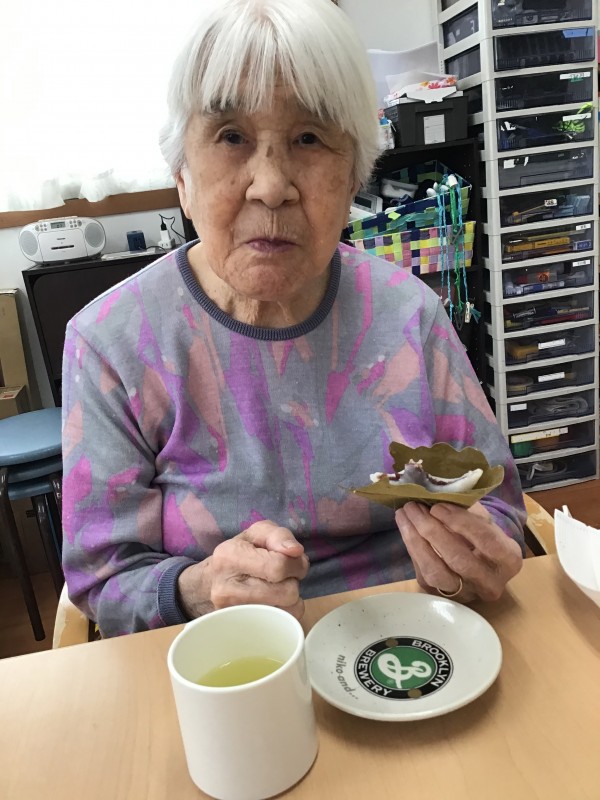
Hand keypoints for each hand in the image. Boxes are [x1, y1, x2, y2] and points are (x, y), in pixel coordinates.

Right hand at [177, 520, 308, 619]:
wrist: (205, 586)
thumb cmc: (236, 556)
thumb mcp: (256, 535)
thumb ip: (279, 535)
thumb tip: (295, 550)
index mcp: (230, 556)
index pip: (278, 566)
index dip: (295, 564)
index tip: (292, 562)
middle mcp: (227, 588)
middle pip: (287, 592)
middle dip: (294, 581)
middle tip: (283, 576)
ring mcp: (233, 615)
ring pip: (288, 612)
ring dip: (290, 599)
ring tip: (276, 589)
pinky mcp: (240, 630)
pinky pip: (281, 625)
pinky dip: (284, 614)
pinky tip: (271, 603)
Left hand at [395, 501, 521, 601]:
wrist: (480, 563)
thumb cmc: (481, 535)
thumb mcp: (482, 520)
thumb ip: (467, 509)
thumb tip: (438, 493)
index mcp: (508, 560)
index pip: (487, 541)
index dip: (461, 522)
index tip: (438, 506)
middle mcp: (490, 583)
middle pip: (459, 559)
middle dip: (432, 530)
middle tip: (414, 506)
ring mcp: (466, 594)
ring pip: (436, 572)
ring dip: (415, 540)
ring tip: (404, 515)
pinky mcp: (442, 596)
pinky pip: (424, 574)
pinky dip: (412, 549)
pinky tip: (405, 528)